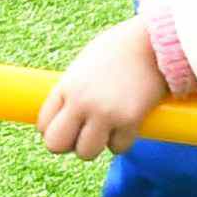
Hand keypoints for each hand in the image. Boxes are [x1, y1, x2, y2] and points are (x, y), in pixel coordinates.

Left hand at [37, 19, 172, 158]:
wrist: (153, 43)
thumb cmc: (119, 49)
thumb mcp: (85, 65)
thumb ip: (72, 89)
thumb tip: (65, 114)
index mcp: (67, 86)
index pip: (43, 125)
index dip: (54, 129)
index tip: (68, 125)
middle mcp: (81, 102)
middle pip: (56, 145)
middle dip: (69, 144)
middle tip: (83, 134)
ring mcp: (105, 113)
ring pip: (86, 153)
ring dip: (96, 145)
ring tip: (106, 129)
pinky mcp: (130, 121)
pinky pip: (118, 147)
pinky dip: (122, 141)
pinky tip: (126, 125)